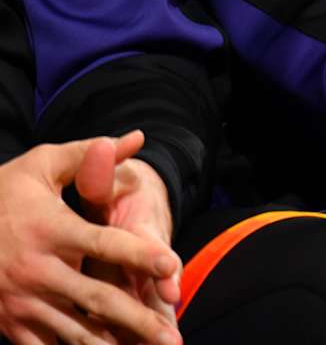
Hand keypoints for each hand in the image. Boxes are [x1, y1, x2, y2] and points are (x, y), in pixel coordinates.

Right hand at [0, 133, 181, 344]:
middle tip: (173, 338)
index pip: (104, 243)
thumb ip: (88, 155)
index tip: (171, 264)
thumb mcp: (40, 166)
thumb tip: (135, 137)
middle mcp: (38, 270)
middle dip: (138, 320)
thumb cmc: (4, 194)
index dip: (138, 254)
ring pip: (74, 332)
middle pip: (97, 299)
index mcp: (52, 230)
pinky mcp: (10, 324)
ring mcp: (22, 302)